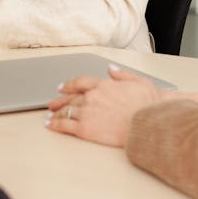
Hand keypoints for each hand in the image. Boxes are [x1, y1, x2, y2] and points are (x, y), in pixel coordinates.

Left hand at [45, 65, 170, 146]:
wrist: (147, 121)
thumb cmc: (147, 104)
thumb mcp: (138, 81)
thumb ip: (122, 74)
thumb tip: (111, 69)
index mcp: (103, 84)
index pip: (80, 82)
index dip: (69, 85)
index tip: (62, 88)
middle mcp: (92, 96)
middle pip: (70, 99)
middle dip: (60, 102)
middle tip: (52, 104)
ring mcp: (86, 112)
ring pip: (66, 112)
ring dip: (55, 114)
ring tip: (49, 117)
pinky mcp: (85, 128)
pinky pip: (65, 125)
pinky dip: (55, 125)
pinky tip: (50, 125)